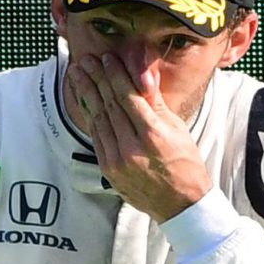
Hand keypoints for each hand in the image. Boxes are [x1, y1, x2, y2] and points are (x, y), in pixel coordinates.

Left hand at [64, 55, 211, 220]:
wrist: (180, 204)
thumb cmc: (185, 163)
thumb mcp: (177, 128)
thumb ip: (156, 100)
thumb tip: (144, 72)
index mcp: (153, 136)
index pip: (128, 97)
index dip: (115, 75)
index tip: (107, 58)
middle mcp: (132, 149)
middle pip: (110, 106)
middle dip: (96, 79)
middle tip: (86, 59)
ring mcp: (117, 161)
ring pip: (98, 119)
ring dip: (86, 94)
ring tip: (78, 73)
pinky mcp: (108, 170)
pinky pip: (95, 136)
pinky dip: (88, 115)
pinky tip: (83, 99)